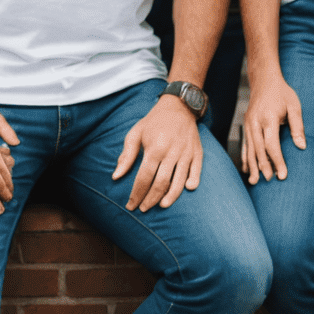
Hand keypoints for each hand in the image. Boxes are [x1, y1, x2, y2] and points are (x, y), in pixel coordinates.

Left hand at [113, 94, 202, 209]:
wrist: (178, 105)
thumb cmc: (153, 121)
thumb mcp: (136, 133)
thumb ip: (126, 155)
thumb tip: (115, 176)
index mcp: (155, 147)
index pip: (144, 178)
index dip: (136, 194)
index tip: (130, 205)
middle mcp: (171, 151)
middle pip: (161, 183)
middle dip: (150, 199)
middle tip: (143, 208)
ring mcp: (186, 152)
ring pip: (179, 181)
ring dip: (170, 197)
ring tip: (162, 206)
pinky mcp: (197, 151)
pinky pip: (197, 170)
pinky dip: (193, 181)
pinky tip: (187, 189)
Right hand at [241, 70, 305, 183]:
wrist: (264, 79)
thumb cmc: (282, 93)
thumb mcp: (294, 106)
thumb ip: (298, 126)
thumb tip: (301, 146)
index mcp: (268, 118)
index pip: (271, 145)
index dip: (277, 161)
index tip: (282, 175)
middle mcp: (255, 122)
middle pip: (259, 150)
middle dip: (264, 167)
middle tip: (270, 180)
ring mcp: (248, 124)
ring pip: (250, 149)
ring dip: (252, 166)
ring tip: (255, 181)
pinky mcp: (246, 124)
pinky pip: (245, 144)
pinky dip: (246, 157)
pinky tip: (247, 168)